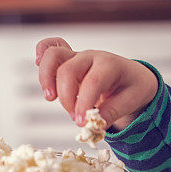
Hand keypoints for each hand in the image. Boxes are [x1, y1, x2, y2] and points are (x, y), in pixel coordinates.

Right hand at [35, 37, 157, 130]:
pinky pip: (50, 48)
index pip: (92, 82)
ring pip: (54, 56)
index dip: (83, 103)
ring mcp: (77, 56)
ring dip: (47, 78)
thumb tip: (94, 124)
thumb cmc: (132, 87)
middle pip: (69, 70)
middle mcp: (91, 57)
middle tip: (74, 118)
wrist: (132, 77)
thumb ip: (112, 112)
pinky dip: (42, 54)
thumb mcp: (131, 101)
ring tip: (50, 98)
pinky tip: (38, 65)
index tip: (81, 123)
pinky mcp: (68, 61)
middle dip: (66, 97)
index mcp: (110, 65)